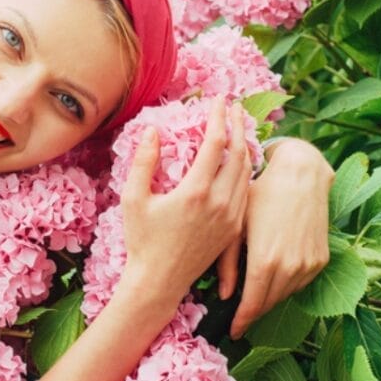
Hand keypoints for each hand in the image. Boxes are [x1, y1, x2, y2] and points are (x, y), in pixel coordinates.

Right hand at [118, 101, 251, 313]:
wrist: (159, 282)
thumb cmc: (142, 240)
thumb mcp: (133, 198)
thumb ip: (143, 161)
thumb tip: (152, 130)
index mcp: (195, 191)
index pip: (216, 141)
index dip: (218, 116)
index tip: (217, 98)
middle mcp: (219, 202)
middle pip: (239, 152)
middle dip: (238, 125)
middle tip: (233, 107)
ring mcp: (230, 216)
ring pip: (246, 171)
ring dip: (244, 145)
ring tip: (238, 128)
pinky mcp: (234, 228)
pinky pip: (245, 191)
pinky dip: (245, 170)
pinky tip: (238, 161)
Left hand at [218, 138, 334, 338]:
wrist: (301, 175)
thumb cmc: (260, 195)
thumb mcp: (236, 225)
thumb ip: (228, 263)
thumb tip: (224, 295)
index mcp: (265, 261)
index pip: (252, 305)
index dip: (242, 322)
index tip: (233, 332)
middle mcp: (290, 268)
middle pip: (269, 304)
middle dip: (253, 312)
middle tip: (239, 318)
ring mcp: (308, 265)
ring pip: (285, 295)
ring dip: (269, 299)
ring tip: (254, 297)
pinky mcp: (321, 259)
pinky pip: (300, 283)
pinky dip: (286, 286)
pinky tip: (274, 278)